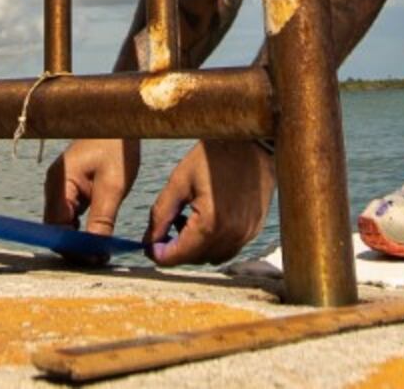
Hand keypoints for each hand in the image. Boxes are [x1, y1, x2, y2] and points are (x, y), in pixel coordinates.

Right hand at [43, 138, 141, 255]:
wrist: (117, 123)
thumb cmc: (116, 148)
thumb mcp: (113, 186)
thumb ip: (102, 218)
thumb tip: (95, 249)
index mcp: (60, 184)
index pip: (57, 227)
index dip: (73, 247)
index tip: (95, 260)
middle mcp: (54, 187)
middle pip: (57, 228)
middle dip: (76, 247)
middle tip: (101, 259)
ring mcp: (60, 188)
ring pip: (64, 224)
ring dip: (80, 239)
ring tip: (102, 252)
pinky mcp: (70, 189)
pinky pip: (71, 216)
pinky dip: (82, 228)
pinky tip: (100, 236)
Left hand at [147, 139, 273, 266]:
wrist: (253, 143)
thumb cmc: (214, 157)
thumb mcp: (179, 181)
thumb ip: (160, 214)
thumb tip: (149, 242)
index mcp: (210, 224)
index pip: (177, 256)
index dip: (158, 253)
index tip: (149, 244)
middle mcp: (231, 236)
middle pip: (194, 260)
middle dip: (176, 249)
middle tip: (166, 226)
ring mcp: (246, 235)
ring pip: (212, 257)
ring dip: (195, 247)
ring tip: (187, 220)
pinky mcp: (255, 229)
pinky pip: (228, 248)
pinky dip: (213, 242)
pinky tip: (207, 220)